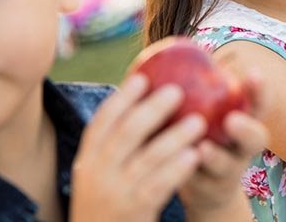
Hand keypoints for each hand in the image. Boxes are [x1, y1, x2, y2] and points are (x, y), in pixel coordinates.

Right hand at [71, 75, 204, 220]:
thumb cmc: (109, 206)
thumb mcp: (101, 177)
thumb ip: (117, 149)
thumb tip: (145, 107)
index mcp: (86, 162)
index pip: (100, 123)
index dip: (121, 99)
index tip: (141, 77)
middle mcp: (95, 175)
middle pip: (125, 134)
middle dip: (151, 109)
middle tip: (177, 90)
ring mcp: (114, 194)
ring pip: (146, 158)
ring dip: (174, 137)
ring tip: (199, 121)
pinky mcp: (133, 212)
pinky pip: (158, 186)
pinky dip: (176, 168)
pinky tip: (194, 155)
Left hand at [179, 74, 269, 218]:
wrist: (204, 183)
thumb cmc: (203, 133)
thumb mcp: (206, 110)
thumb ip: (199, 85)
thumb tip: (180, 44)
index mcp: (245, 120)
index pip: (259, 103)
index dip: (260, 90)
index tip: (253, 73)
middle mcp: (243, 147)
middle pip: (257, 138)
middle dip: (247, 129)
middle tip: (232, 120)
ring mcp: (229, 171)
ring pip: (228, 166)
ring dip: (216, 157)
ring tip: (202, 147)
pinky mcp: (209, 190)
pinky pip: (200, 183)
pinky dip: (188, 173)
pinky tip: (173, 164)